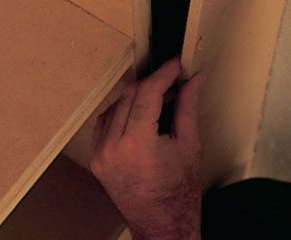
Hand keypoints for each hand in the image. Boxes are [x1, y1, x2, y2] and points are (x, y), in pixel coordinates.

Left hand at [91, 57, 202, 239]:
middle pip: (130, 95)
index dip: (164, 74)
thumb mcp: (189, 145)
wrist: (163, 227)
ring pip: (116, 105)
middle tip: (173, 81)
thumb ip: (188, 106)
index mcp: (137, 144)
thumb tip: (193, 80)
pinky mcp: (98, 161)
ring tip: (160, 99)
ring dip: (137, 96)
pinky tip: (139, 113)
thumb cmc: (178, 196)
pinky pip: (105, 123)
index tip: (176, 65)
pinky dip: (122, 111)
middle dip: (153, 83)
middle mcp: (113, 148)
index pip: (147, 92)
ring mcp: (101, 155)